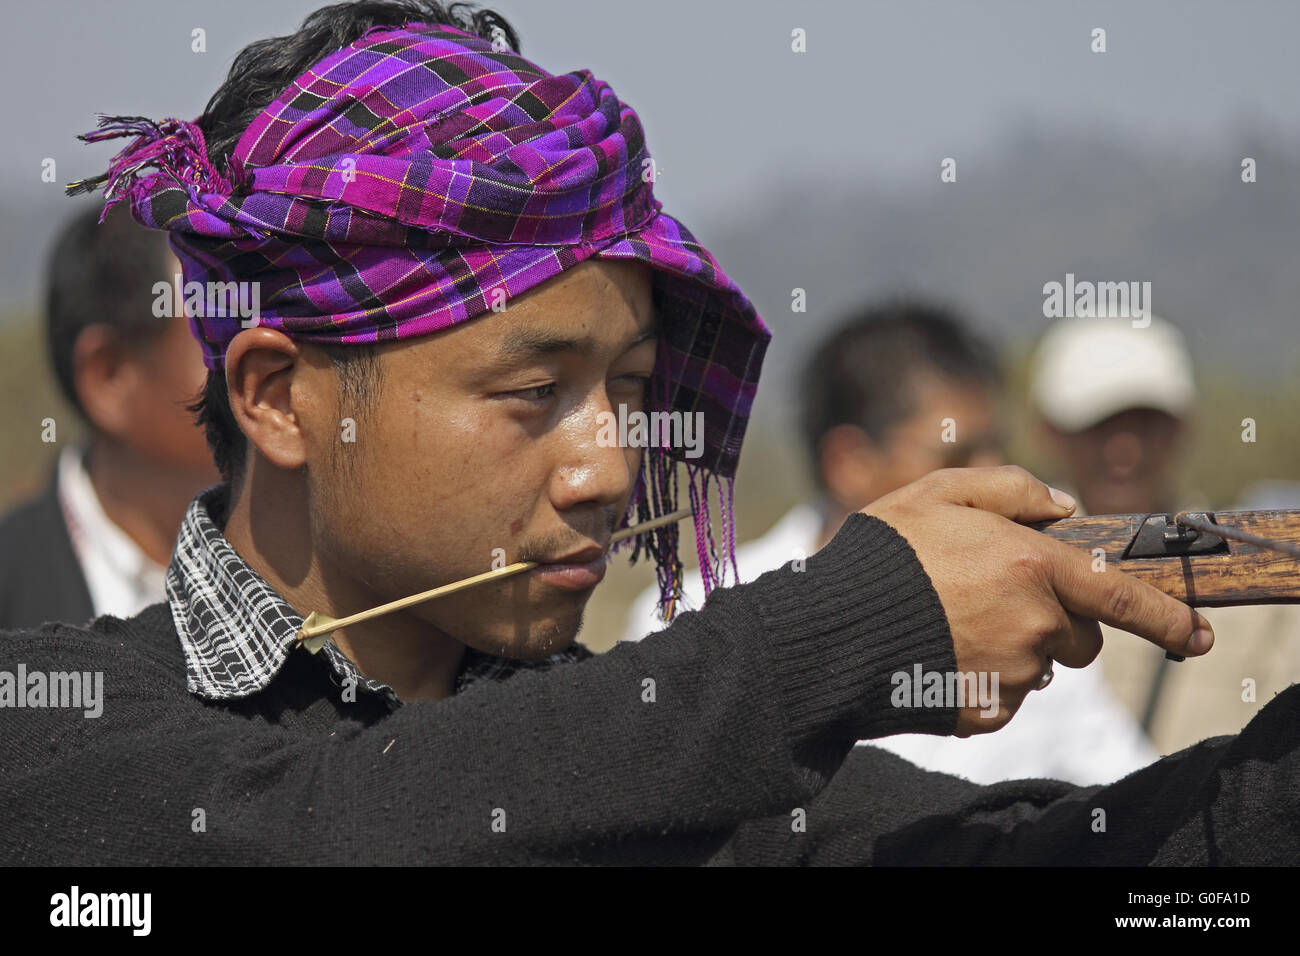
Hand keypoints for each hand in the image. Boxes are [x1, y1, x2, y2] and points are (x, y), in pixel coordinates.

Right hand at [862, 465, 1213, 735]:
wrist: (830, 630)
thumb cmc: (882, 554)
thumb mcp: (937, 493)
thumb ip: (1009, 488)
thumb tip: (1064, 506)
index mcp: (1031, 565)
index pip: (1122, 596)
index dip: (1168, 618)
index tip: (1198, 636)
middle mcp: (1033, 624)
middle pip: (1079, 636)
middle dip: (1056, 620)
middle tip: (994, 599)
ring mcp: (1011, 674)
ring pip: (1040, 667)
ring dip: (1016, 649)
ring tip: (953, 625)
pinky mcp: (984, 711)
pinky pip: (1005, 698)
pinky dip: (984, 680)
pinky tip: (941, 655)